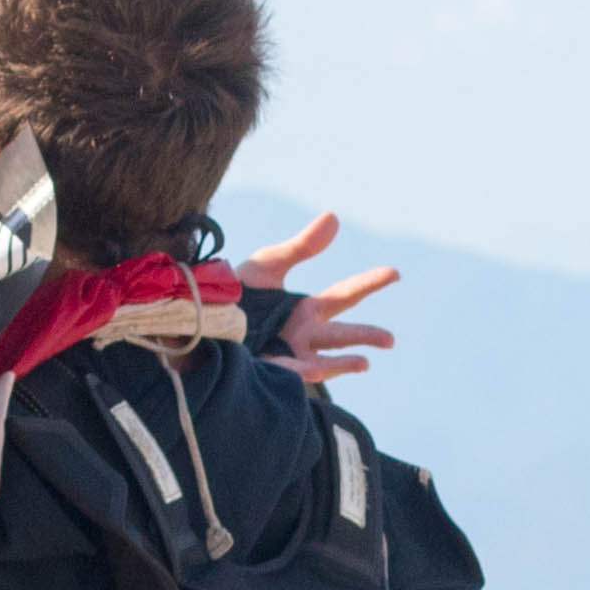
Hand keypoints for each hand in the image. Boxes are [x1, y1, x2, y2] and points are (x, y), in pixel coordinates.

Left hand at [235, 212, 398, 385]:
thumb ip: (301, 246)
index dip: (369, 283)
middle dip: (365, 336)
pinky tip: (315, 369)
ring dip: (343, 363)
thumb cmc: (231, 291)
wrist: (194, 316)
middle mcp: (301, 335)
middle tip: (390, 339)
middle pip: (341, 334)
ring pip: (322, 362)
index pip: (345, 296)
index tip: (395, 272)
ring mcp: (286, 354)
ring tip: (365, 363)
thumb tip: (334, 217)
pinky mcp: (265, 368)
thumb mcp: (268, 265)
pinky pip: (289, 372)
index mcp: (305, 309)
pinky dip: (304, 370)